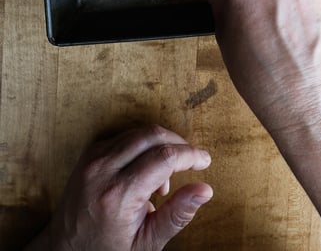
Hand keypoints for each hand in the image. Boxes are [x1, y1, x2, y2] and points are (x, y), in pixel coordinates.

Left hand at [26, 124, 211, 250]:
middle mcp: (103, 171)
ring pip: (139, 133)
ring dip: (161, 144)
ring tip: (166, 177)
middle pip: (153, 136)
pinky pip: (125, 136)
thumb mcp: (146, 244)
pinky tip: (146, 169)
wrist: (65, 250)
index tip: (204, 161)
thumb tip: (205, 190)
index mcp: (119, 195)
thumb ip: (177, 215)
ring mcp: (93, 159)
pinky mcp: (90, 153)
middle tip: (192, 161)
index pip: (164, 157)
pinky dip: (143, 145)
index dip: (190, 155)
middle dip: (179, 144)